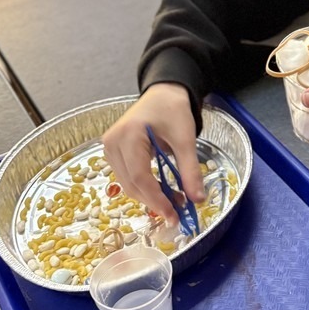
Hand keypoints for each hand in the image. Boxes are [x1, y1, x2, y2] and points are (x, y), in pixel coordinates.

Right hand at [102, 83, 203, 222]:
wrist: (163, 93)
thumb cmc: (173, 110)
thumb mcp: (186, 138)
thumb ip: (190, 170)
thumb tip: (198, 200)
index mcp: (129, 135)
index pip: (140, 176)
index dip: (156, 199)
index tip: (174, 216)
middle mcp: (112, 143)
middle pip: (131, 183)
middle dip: (154, 201)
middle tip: (177, 213)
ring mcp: (109, 147)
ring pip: (127, 184)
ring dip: (149, 196)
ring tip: (174, 200)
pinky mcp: (113, 152)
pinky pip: (127, 176)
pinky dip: (144, 187)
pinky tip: (162, 190)